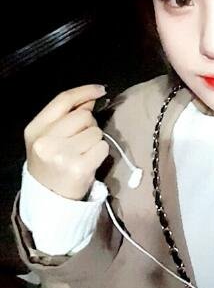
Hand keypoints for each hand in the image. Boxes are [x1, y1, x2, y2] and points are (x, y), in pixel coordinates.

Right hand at [24, 84, 109, 199]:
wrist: (50, 198)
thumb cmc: (52, 163)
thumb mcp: (49, 137)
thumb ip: (67, 115)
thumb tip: (91, 97)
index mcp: (35, 129)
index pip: (63, 100)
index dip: (84, 91)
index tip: (100, 89)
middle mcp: (46, 141)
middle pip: (84, 116)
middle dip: (88, 125)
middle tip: (80, 141)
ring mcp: (62, 155)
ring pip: (96, 131)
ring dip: (95, 140)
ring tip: (82, 153)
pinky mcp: (79, 167)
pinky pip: (103, 147)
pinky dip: (101, 153)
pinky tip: (89, 162)